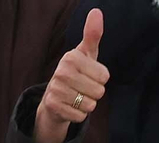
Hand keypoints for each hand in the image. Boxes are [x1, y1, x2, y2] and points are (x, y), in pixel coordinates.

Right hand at [34, 8, 108, 142]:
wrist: (54, 97)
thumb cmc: (76, 72)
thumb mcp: (85, 54)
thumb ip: (93, 35)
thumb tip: (97, 11)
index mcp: (71, 57)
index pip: (105, 76)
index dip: (100, 79)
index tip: (88, 75)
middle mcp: (61, 71)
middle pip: (99, 92)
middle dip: (94, 93)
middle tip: (81, 88)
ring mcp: (56, 89)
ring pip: (91, 105)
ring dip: (87, 105)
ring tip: (75, 96)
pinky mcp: (53, 106)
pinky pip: (81, 116)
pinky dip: (78, 115)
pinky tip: (69, 106)